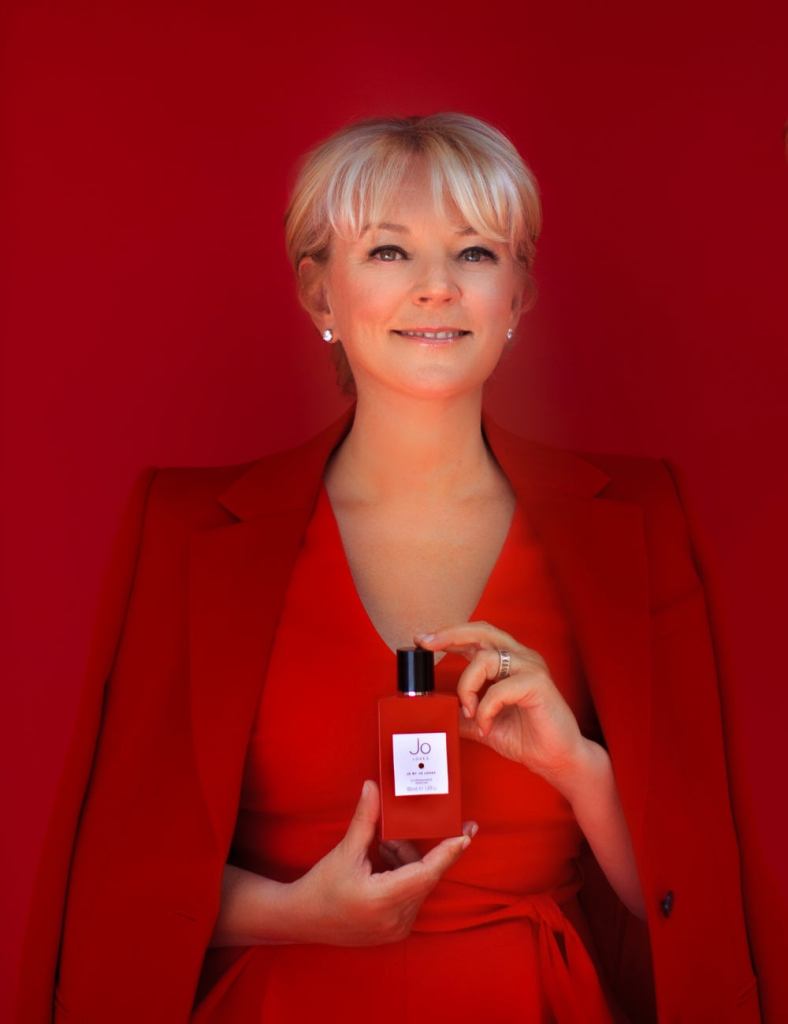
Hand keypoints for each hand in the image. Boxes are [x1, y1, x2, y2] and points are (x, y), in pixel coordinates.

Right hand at [287, 779, 476, 945]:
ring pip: (419, 886)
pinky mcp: (395, 931)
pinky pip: (412, 898)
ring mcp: (397, 929)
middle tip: (393, 834)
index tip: (466, 834)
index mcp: (384, 899)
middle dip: (415, 850)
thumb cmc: (322, 885)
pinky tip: (382, 864)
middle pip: (424, 876)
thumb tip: (373, 786)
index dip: (448, 852)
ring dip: (407, 863)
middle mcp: (396, 919)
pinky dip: (404, 878)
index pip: (427, 872)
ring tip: (381, 848)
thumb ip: (365, 819)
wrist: (302, 919)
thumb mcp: (345, 851)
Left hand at [414, 621, 589, 793]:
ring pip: (485, 658)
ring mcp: (531, 667)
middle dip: (450, 634)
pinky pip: (499, 688)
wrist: (557, 760)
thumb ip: (462, 712)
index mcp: (506, 662)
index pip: (475, 637)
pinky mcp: (538, 683)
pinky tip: (486, 725)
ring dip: (467, 687)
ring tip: (470, 713)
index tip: (422, 640)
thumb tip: (433, 709)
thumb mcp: (483, 723)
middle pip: (481, 630)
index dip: (448, 635)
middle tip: (428, 644)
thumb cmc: (527, 738)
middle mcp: (519, 658)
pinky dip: (486, 708)